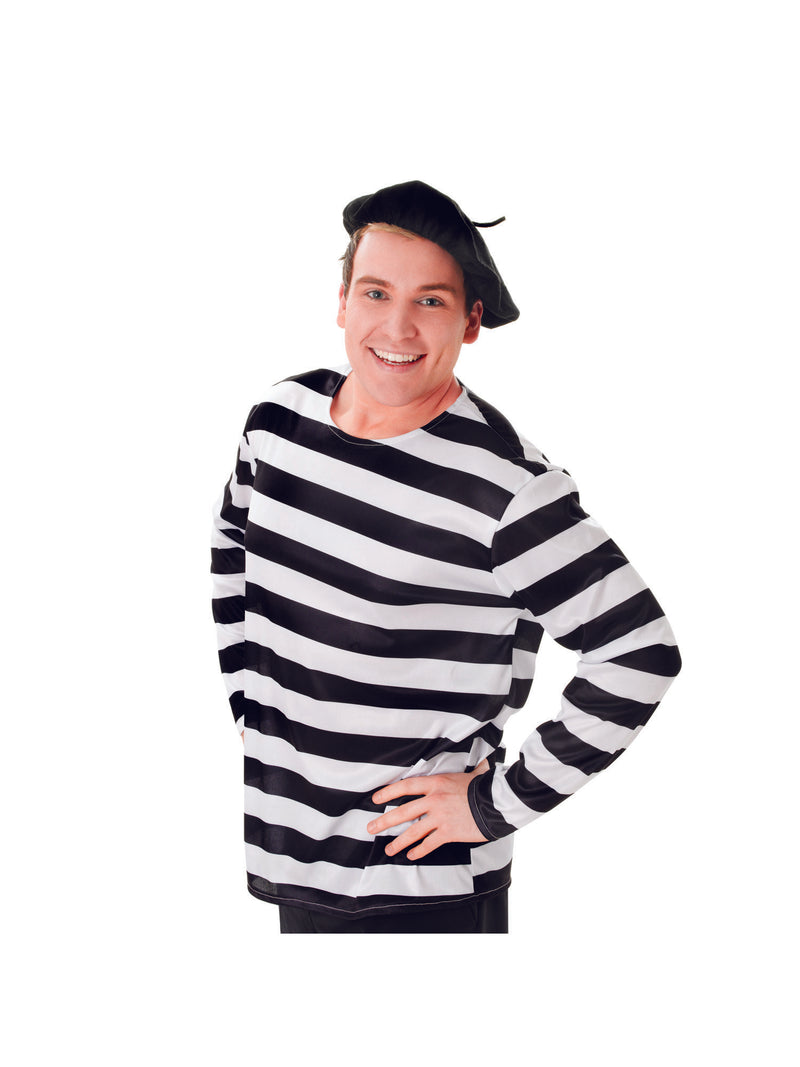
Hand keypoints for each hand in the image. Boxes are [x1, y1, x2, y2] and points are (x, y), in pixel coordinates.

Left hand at [367, 760, 489, 860]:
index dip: (388, 792)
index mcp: (436, 783)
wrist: (497, 802)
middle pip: (403, 811)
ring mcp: (440, 817)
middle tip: (370, 828)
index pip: (406, 786)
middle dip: (384, 821)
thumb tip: (465, 765)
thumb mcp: (465, 775)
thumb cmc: (483, 787)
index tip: (375, 799)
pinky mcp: (449, 832)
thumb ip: (456, 776)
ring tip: (389, 849)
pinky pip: (429, 843)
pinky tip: (411, 855)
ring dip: (398, 841)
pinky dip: (419, 850)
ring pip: (413, 831)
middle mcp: (434, 800)